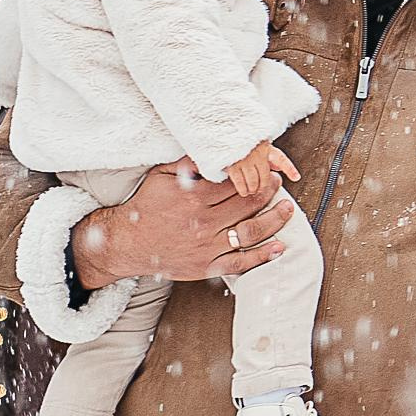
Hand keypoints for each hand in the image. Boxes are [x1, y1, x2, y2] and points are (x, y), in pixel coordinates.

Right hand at [71, 156, 297, 289]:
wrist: (127, 243)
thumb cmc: (147, 206)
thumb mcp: (161, 176)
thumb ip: (188, 163)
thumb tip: (213, 149)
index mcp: (194, 197)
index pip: (235, 183)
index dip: (255, 174)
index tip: (267, 167)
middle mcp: (204, 222)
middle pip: (248, 204)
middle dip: (268, 191)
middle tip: (278, 182)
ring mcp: (208, 246)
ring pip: (251, 232)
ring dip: (275, 219)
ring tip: (288, 208)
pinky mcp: (208, 266)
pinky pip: (241, 263)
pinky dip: (263, 256)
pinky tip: (280, 247)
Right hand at [225, 141, 298, 200]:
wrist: (225, 134)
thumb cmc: (243, 142)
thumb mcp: (259, 146)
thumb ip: (270, 158)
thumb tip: (278, 169)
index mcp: (266, 148)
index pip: (281, 159)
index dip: (289, 169)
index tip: (296, 177)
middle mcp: (257, 154)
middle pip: (264, 177)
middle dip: (262, 186)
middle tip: (259, 189)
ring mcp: (244, 160)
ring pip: (253, 181)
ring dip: (253, 189)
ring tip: (251, 191)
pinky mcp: (232, 165)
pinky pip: (239, 182)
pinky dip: (242, 189)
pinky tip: (243, 191)